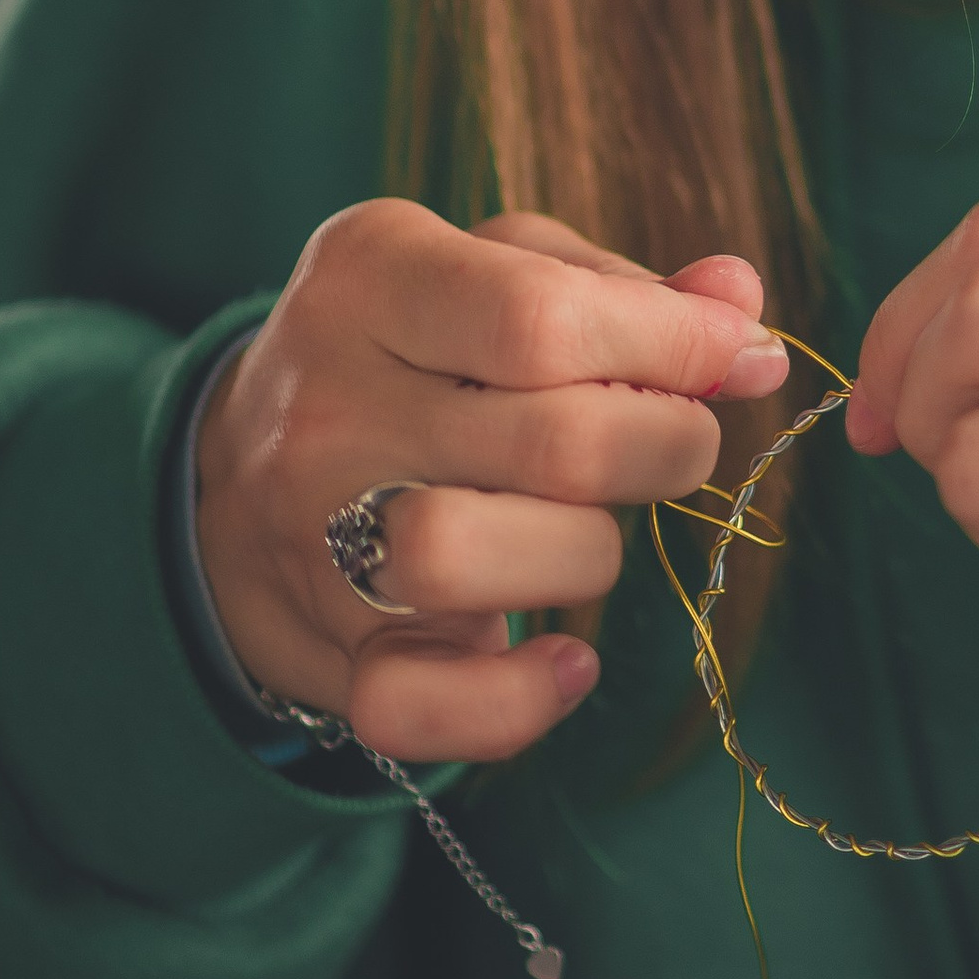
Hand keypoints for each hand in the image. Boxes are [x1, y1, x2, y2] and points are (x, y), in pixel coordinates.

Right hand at [192, 201, 789, 763]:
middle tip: (671, 441)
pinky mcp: (327, 650)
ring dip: (586, 553)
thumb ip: (626, 286)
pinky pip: (419, 706)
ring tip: (587, 526)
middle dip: (664, 446)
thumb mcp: (499, 272)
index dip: (673, 343)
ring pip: (471, 564)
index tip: (731, 353)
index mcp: (372, 277)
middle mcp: (327, 403)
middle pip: (550, 446)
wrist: (236, 469)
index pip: (542, 318)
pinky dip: (515, 702)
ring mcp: (314, 534)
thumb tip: (741, 312)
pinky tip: (568, 661)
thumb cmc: (417, 350)